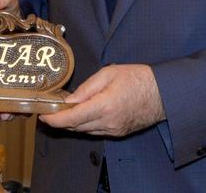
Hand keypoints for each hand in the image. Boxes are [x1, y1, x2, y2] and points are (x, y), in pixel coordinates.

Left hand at [39, 65, 163, 137]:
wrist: (163, 93)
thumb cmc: (137, 78)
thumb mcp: (108, 74)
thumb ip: (86, 88)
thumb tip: (69, 100)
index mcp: (104, 106)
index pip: (71, 119)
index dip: (54, 119)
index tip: (42, 114)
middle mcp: (108, 123)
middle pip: (75, 127)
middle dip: (60, 120)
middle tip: (48, 109)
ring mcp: (114, 130)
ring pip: (84, 130)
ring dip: (72, 123)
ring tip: (63, 110)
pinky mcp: (118, 132)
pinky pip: (95, 131)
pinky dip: (85, 124)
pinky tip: (82, 113)